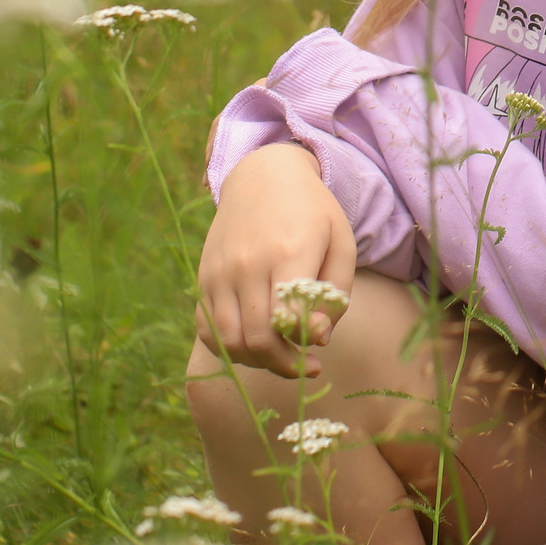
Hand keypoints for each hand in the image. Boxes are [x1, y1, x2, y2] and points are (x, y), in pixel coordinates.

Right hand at [194, 143, 356, 377]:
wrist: (262, 177)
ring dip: (256, 362)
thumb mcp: (341, 243)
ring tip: (280, 357)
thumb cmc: (312, 213)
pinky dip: (228, 349)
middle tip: (304, 367)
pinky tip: (252, 344)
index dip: (303, 344)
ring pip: (229, 342)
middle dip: (283, 365)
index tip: (316, 351)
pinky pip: (207, 330)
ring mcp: (220, 272)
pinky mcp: (204, 278)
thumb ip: (336, 296)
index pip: (289, 319)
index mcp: (289, 252)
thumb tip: (316, 339)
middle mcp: (248, 264)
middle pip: (257, 339)